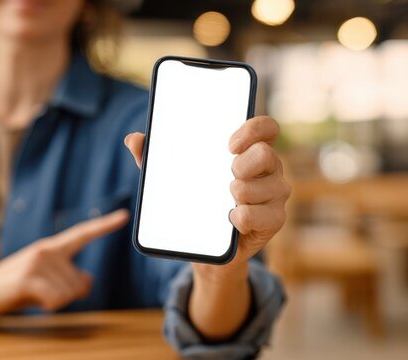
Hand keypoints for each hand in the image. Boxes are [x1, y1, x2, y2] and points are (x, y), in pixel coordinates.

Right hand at [0, 209, 128, 321]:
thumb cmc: (13, 289)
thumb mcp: (44, 281)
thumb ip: (68, 278)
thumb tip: (88, 280)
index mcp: (51, 247)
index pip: (82, 234)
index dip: (104, 225)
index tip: (124, 216)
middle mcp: (46, 250)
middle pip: (80, 282)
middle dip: (66, 295)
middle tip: (40, 292)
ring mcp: (37, 262)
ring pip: (69, 293)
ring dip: (54, 301)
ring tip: (32, 294)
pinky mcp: (29, 277)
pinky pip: (57, 299)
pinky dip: (48, 305)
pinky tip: (32, 299)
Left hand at [124, 115, 289, 267]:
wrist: (206, 249)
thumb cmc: (195, 203)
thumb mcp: (172, 181)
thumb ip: (154, 158)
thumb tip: (132, 138)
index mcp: (249, 150)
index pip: (265, 127)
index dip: (252, 129)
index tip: (229, 144)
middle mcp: (269, 168)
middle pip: (266, 154)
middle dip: (242, 166)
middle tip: (225, 179)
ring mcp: (275, 194)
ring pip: (263, 187)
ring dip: (238, 195)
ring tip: (225, 204)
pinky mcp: (274, 220)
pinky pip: (258, 215)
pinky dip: (241, 218)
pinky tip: (230, 221)